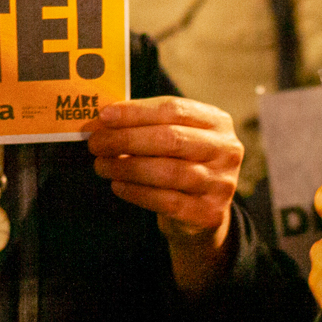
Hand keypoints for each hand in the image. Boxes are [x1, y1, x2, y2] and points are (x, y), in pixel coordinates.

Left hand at [85, 96, 241, 294]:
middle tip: (96, 143)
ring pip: (168, 171)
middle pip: (171, 139)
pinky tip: (118, 185)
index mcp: (217, 122)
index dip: (136, 112)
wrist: (201, 212)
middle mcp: (226, 149)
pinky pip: (167, 201)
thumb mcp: (172, 138)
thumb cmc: (179, 164)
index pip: (174, 109)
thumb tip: (100, 122)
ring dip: (127, 167)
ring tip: (101, 165)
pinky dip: (137, 192)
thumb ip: (145, 126)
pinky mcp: (209, 212)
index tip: (104, 116)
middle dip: (127, 139)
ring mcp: (221, 183)